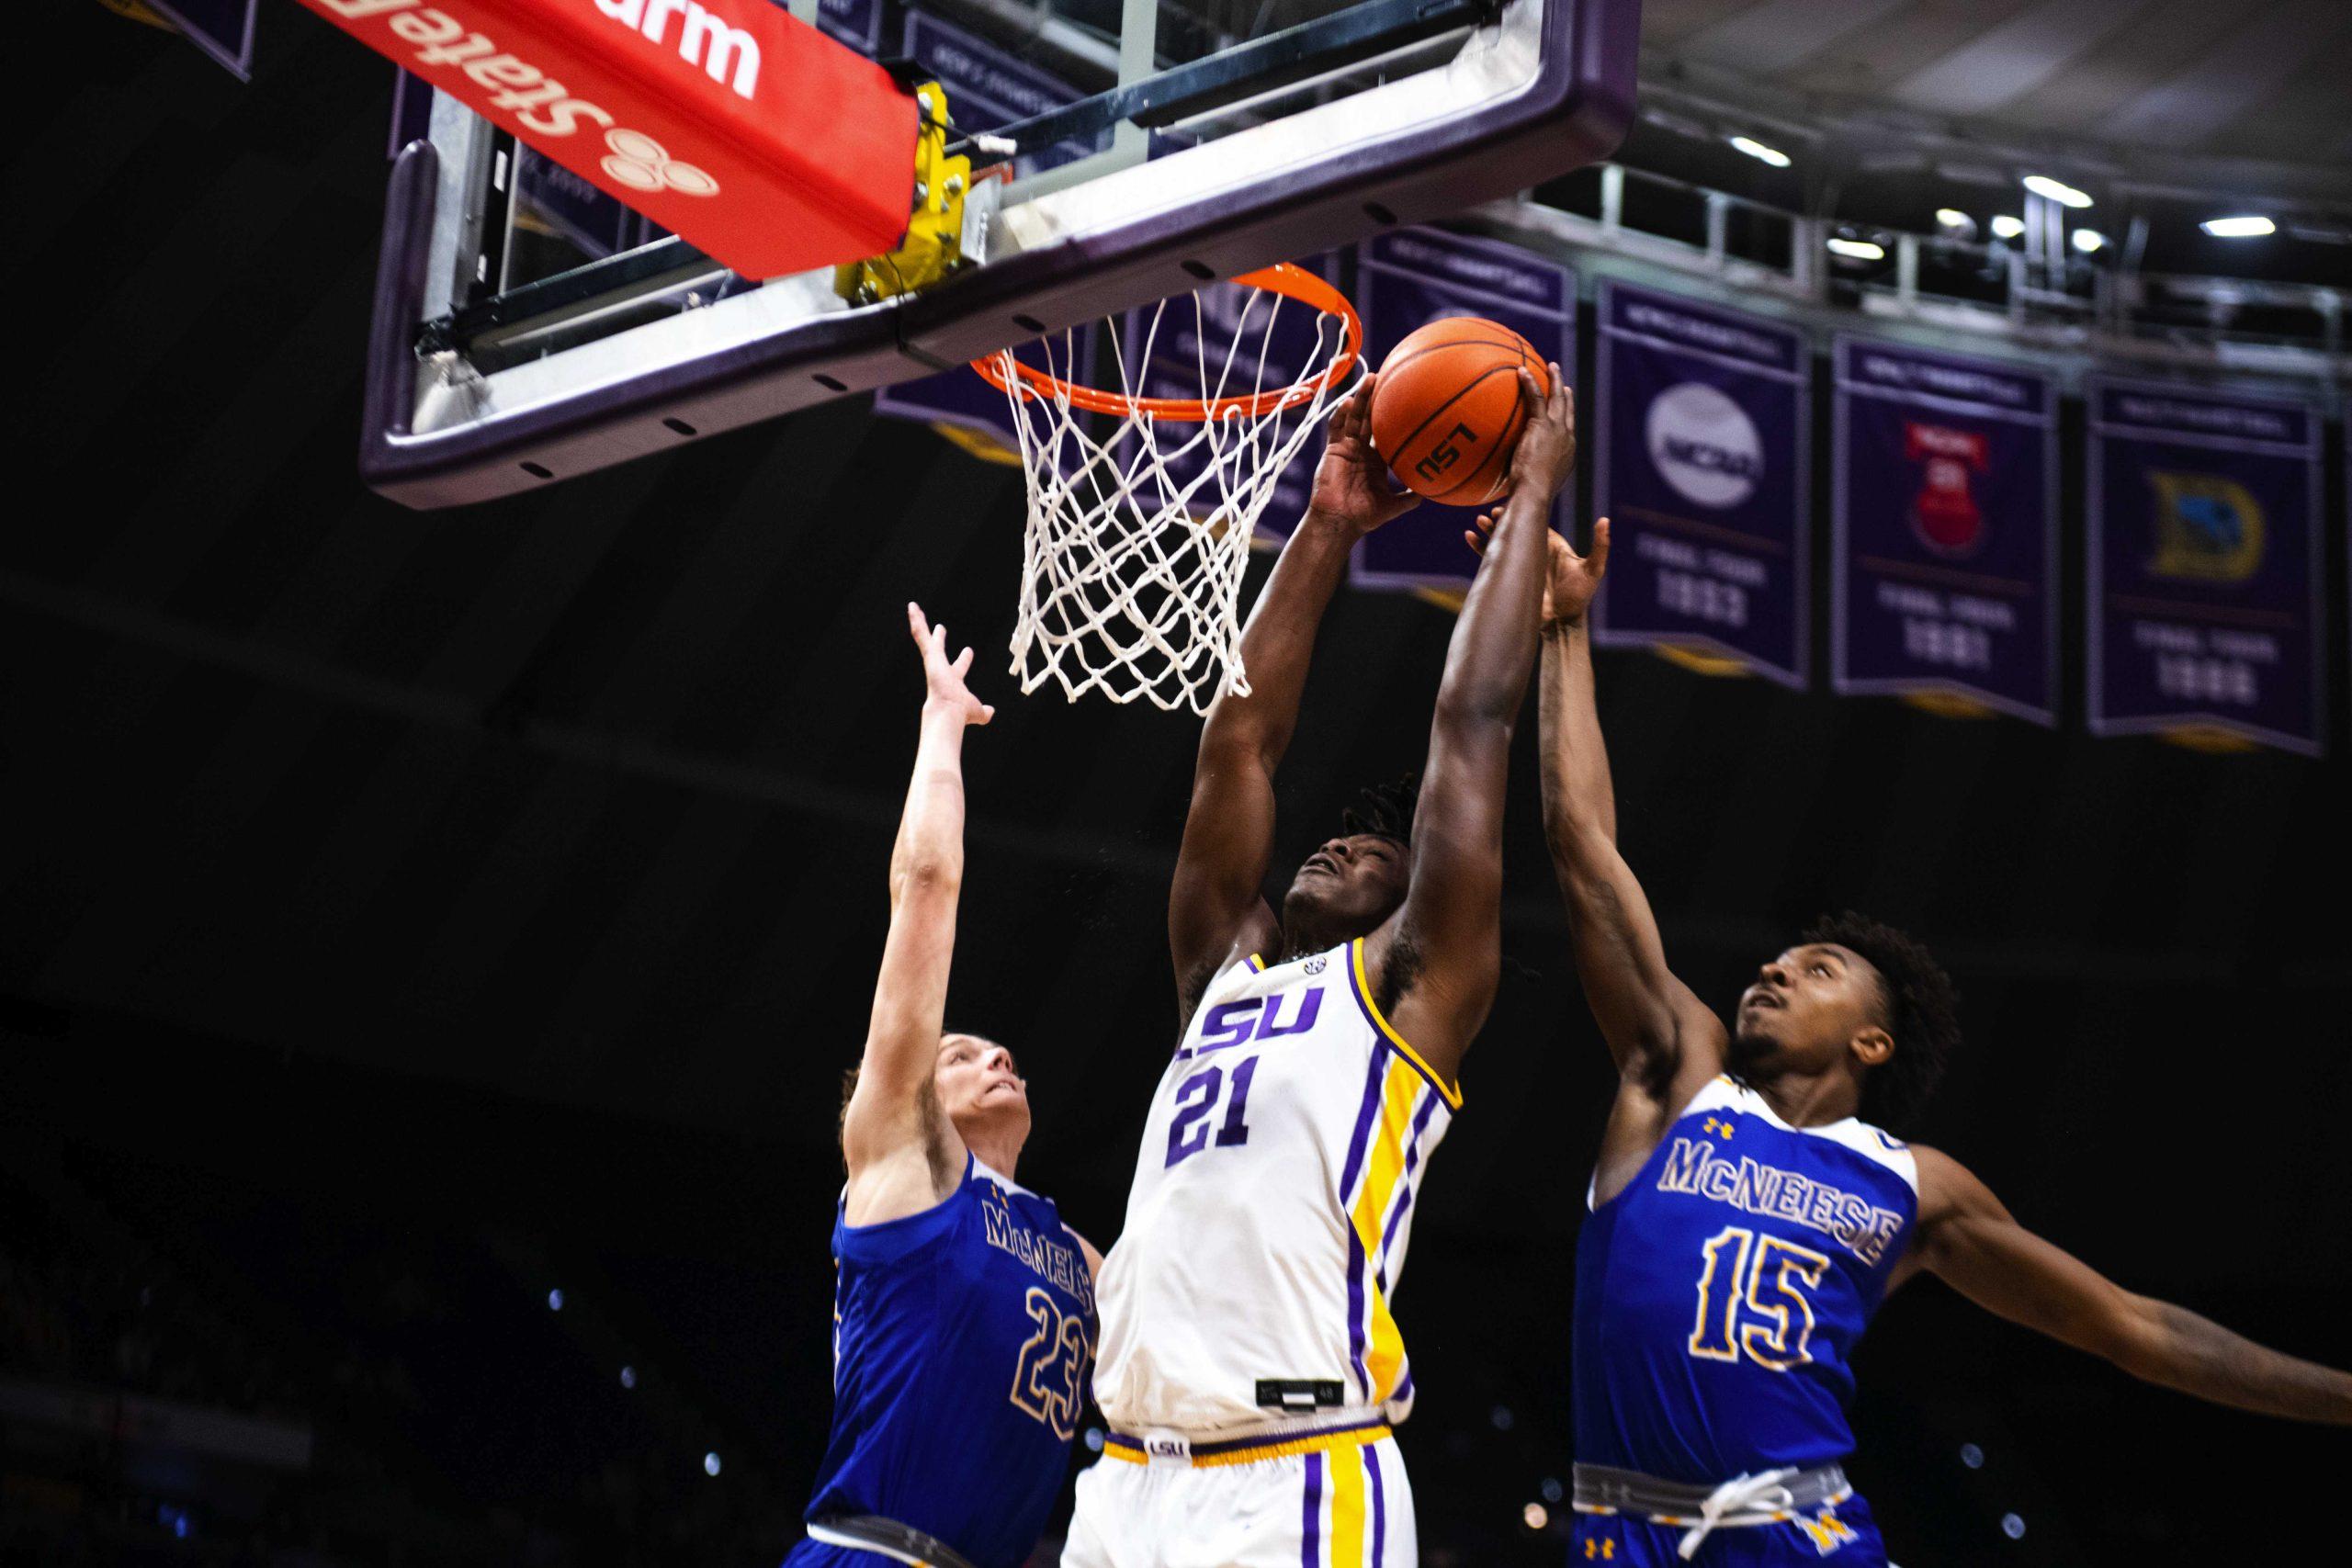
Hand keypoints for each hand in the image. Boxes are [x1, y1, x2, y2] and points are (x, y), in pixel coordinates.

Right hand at [906, 602, 993, 726]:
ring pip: (924, 638)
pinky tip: (912, 608)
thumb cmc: (961, 713)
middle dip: (939, 639)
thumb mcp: (978, 711)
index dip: (964, 659)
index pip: (959, 667)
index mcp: (953, 681)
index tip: (968, 650)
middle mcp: (941, 670)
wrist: (948, 712)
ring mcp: (934, 661)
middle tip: (940, 628)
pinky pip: (921, 634)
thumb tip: (990, 712)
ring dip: (919, 623)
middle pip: (938, 650)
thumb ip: (984, 712)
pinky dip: (917, 621)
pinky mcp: (929, 655)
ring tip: (914, 608)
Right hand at [1306, 374, 1418, 535]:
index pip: (1386, 432)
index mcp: (1376, 461)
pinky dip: (1341, 414)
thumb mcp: (1394, 506)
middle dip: (1378, 398)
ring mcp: (1347, 448)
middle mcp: (1362, 450)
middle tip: (1389, 377)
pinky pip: (1336, 428)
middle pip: (1370, 418)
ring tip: (1371, 378)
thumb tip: (1434, 491)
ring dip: (1361, 397)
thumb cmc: (1365, 516)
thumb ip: (1411, 497)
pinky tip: (1348, 402)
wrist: (1340, 522)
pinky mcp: (1333, 450)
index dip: (1394, 415)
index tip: (1406, 398)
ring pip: (1354, 417)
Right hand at [1465, 515, 1611, 628]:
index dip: (1525, 513)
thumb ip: (1599, 545)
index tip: (1513, 503)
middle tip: (1492, 511)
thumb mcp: (1593, 570)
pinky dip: (1479, 548)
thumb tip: (1605, 519)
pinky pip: (1491, 560)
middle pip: (1516, 529)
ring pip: (1501, 542)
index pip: (1536, 523)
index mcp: (1552, 545)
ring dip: (1490, 531)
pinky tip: (1469, 537)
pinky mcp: (1509, 578)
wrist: (1561, 623)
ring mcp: (1521, 564)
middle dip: (1503, 519)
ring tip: (1479, 521)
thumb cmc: (1579, 597)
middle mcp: (1535, 551)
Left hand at [1504, 365, 1575, 502]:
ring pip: (1558, 398)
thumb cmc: (1528, 498)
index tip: (1564, 408)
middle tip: (1564, 383)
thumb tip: (1509, 485)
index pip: (1568, 430)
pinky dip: (1530, 383)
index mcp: (1567, 454)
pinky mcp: (1543, 426)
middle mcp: (1567, 439)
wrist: (1533, 494)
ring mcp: (1557, 431)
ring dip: (1555, 380)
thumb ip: (1524, 478)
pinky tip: (1521, 371)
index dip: (1566, 417)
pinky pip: (1536, 398)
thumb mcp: (1530, 487)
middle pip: (1568, 410)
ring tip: (1551, 367)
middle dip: (1566, 395)